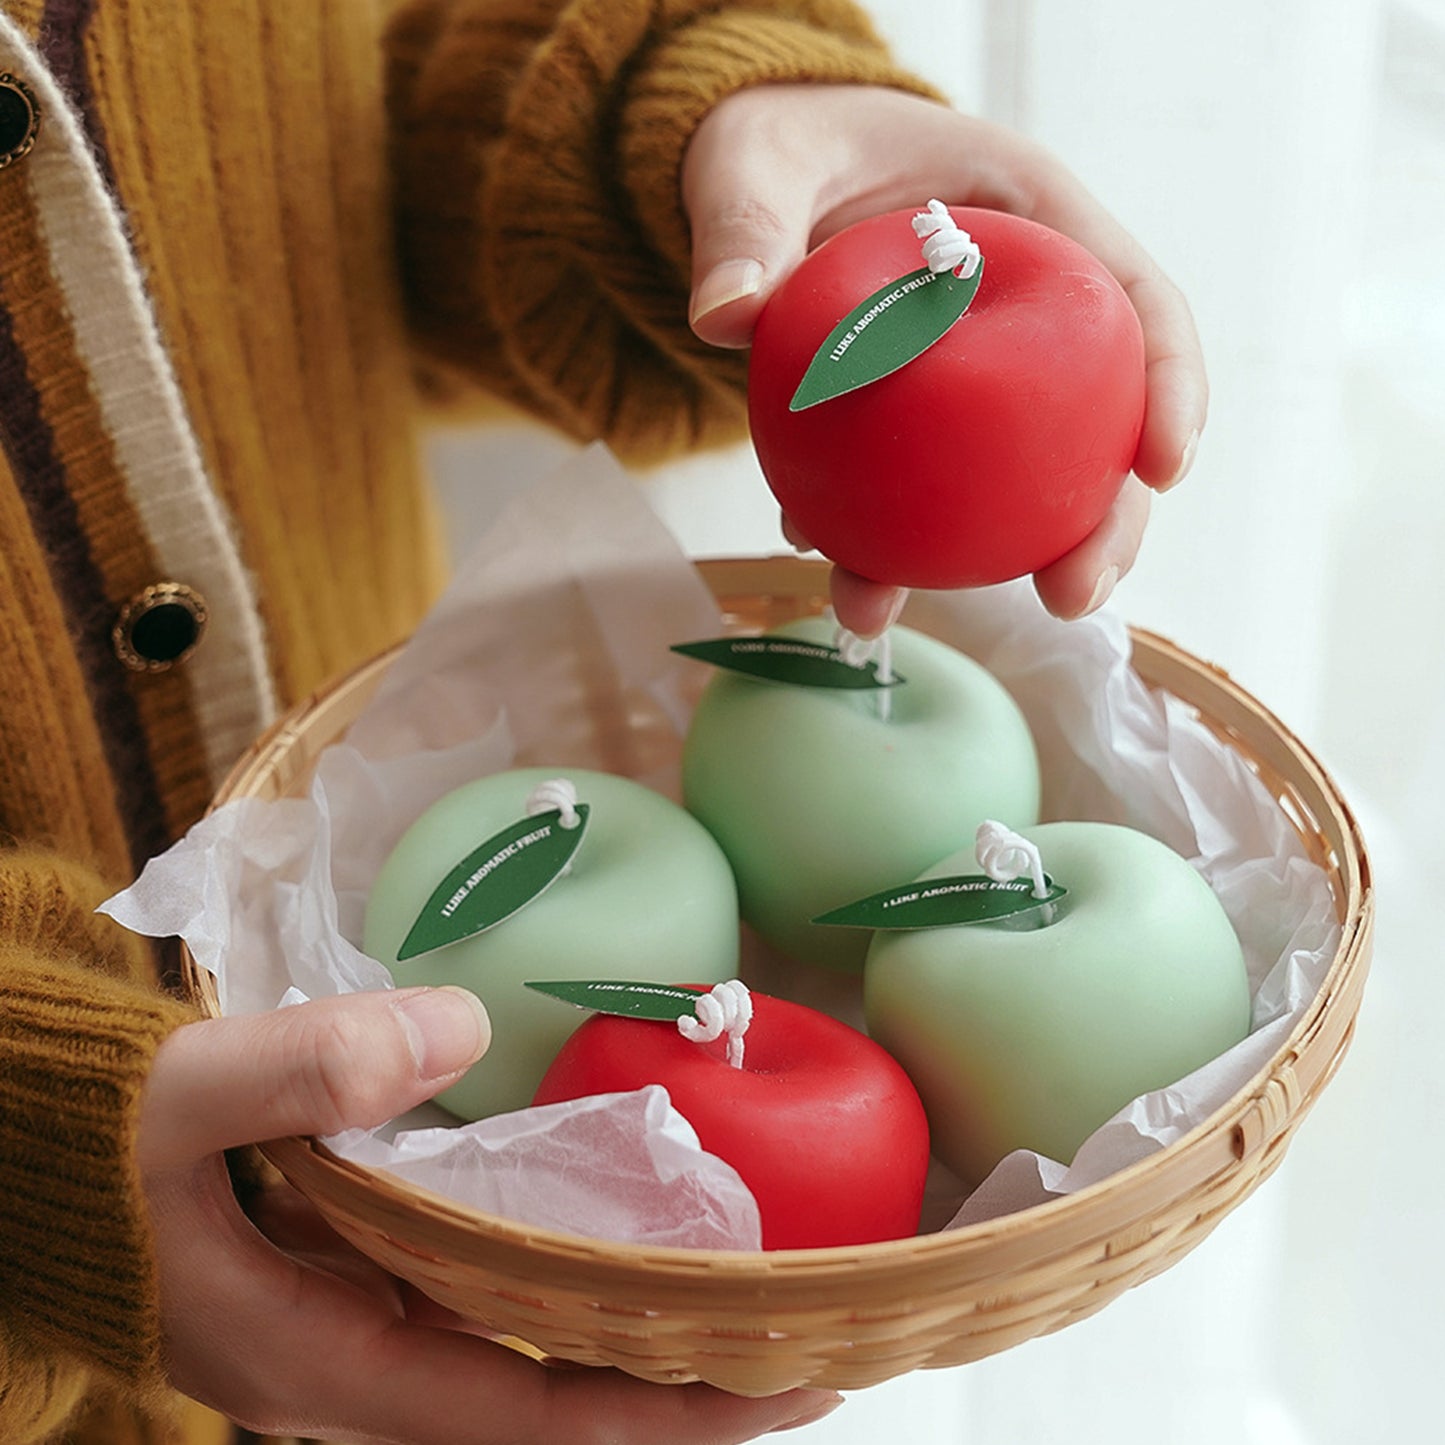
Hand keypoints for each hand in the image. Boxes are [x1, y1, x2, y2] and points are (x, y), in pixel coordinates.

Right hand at [139, 988, 841, 1442]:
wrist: (42, 1175)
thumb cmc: (98, 1154)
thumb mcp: (181, 1099)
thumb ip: (304, 1066)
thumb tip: (456, 1033)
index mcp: (327, 1358)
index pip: (533, 1416)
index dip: (666, 1416)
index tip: (789, 1380)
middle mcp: (364, 1371)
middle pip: (555, 1407)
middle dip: (683, 1391)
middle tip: (810, 1334)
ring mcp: (366, 1338)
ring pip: (530, 1365)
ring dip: (637, 1343)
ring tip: (750, 1292)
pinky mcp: (362, 1295)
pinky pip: (493, 1314)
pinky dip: (571, 1292)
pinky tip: (624, 1241)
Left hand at [682, 85, 1205, 633]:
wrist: (747, 182)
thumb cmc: (780, 142)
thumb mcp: (757, 161)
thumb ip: (746, 225)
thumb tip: (725, 315)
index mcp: (1028, 219)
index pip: (1133, 298)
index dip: (1169, 383)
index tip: (1165, 467)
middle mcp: (1015, 311)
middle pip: (1095, 422)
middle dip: (1099, 521)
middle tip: (1073, 594)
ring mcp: (966, 379)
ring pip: (1014, 481)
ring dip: (982, 564)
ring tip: (907, 611)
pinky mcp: (909, 426)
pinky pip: (917, 495)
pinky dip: (887, 545)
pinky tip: (849, 581)